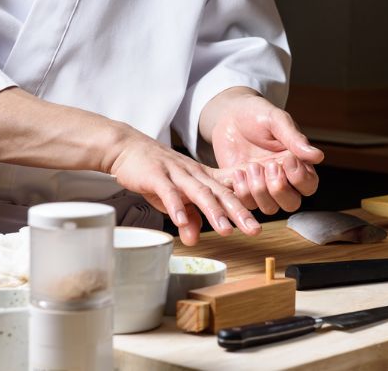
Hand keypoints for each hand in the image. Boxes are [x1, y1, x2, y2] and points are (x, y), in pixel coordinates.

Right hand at [109, 128, 260, 245]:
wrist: (127, 148)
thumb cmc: (155, 173)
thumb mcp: (174, 198)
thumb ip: (186, 217)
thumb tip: (193, 240)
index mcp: (202, 178)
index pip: (228, 191)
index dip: (246, 204)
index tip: (260, 221)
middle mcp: (194, 174)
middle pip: (220, 193)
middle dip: (239, 212)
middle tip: (254, 229)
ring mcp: (176, 173)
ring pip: (199, 192)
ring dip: (214, 211)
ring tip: (226, 229)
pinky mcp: (155, 175)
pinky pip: (168, 191)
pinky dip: (175, 205)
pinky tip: (181, 221)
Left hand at [201, 88, 323, 214]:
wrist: (229, 116)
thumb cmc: (257, 115)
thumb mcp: (277, 120)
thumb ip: (295, 139)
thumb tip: (318, 156)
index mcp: (297, 163)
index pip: (309, 185)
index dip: (300, 178)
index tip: (287, 159)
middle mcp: (283, 179)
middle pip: (292, 204)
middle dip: (280, 189)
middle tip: (268, 165)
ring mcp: (263, 186)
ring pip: (270, 208)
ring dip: (259, 190)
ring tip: (251, 166)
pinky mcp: (244, 189)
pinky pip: (247, 204)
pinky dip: (242, 190)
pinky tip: (238, 171)